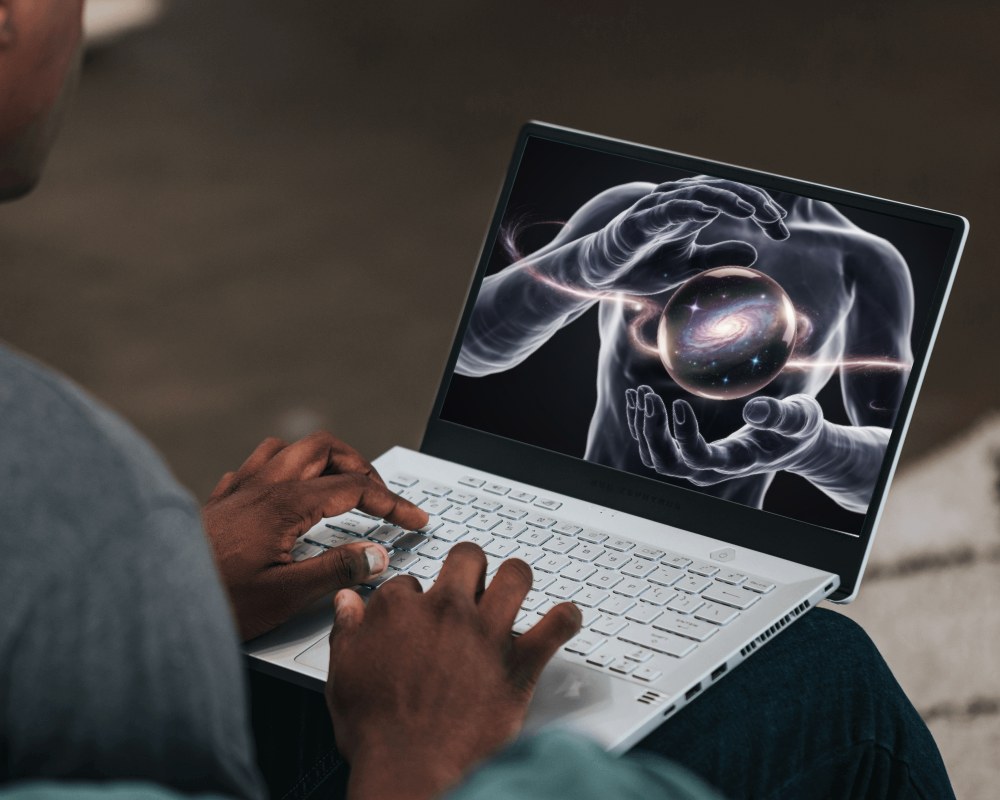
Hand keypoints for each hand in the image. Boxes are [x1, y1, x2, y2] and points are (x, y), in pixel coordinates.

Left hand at [202, 431, 427, 640]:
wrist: (151, 600)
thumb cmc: (213, 602)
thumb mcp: (285, 595)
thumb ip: (337, 571)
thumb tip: (377, 555)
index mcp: (285, 503)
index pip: (355, 488)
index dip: (392, 503)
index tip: (414, 519)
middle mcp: (262, 485)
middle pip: (325, 448)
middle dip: (360, 466)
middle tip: (380, 496)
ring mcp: (238, 488)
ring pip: (289, 448)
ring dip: (322, 459)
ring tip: (340, 485)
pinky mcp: (220, 500)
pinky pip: (257, 464)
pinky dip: (284, 469)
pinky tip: (286, 494)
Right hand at [326, 543, 581, 799]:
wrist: (410, 768)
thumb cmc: (377, 730)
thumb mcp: (343, 673)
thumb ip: (347, 630)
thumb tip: (348, 601)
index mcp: (401, 610)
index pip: (409, 581)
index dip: (413, 596)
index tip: (416, 611)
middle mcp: (447, 610)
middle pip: (467, 558)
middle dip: (469, 565)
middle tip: (470, 581)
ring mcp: (487, 633)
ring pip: (516, 576)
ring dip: (517, 578)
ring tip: (515, 585)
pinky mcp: (519, 663)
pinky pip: (556, 626)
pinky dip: (565, 619)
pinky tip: (565, 618)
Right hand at [578, 177, 788, 294]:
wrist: (598, 275)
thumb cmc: (640, 266)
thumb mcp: (687, 266)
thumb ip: (718, 257)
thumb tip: (755, 252)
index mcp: (693, 210)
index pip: (734, 200)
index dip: (760, 208)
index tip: (782, 228)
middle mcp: (679, 202)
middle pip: (723, 190)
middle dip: (753, 201)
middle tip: (778, 219)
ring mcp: (658, 207)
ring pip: (700, 193)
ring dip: (728, 199)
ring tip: (752, 210)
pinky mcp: (639, 219)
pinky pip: (669, 208)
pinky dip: (691, 207)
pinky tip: (711, 212)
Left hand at [626, 386, 823, 485]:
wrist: (794, 446)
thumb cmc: (797, 431)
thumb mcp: (801, 418)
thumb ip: (781, 416)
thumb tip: (754, 410)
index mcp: (737, 461)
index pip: (699, 458)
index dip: (683, 434)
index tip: (678, 402)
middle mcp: (711, 469)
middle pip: (667, 464)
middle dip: (652, 432)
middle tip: (648, 395)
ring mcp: (697, 464)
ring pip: (655, 458)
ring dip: (643, 427)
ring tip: (641, 392)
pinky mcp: (690, 454)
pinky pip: (655, 447)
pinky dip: (642, 423)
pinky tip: (638, 397)